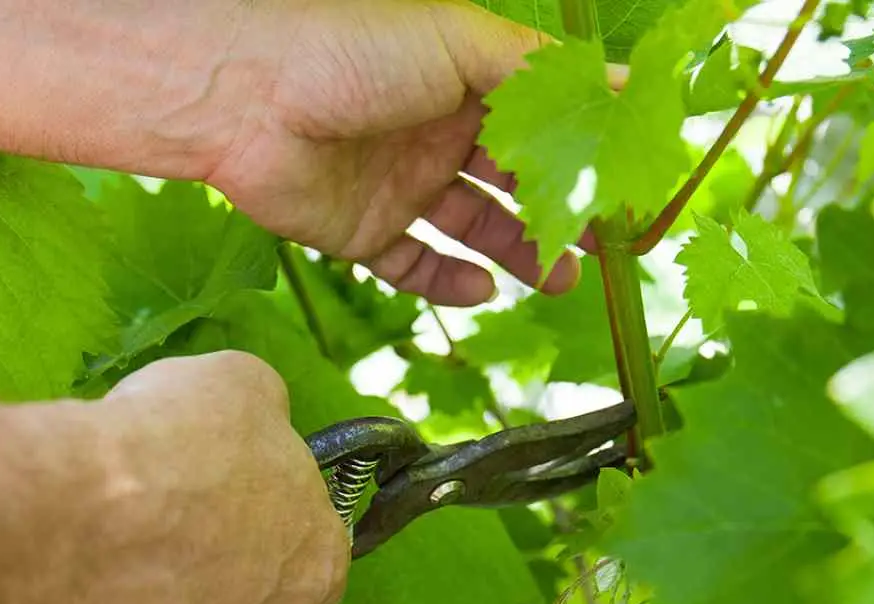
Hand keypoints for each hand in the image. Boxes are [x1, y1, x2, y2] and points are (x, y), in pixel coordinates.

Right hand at [18, 352, 348, 603]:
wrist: (79, 504)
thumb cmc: (175, 440)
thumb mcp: (243, 386)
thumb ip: (266, 417)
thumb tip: (260, 422)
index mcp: (319, 565)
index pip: (310, 549)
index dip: (268, 517)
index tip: (225, 492)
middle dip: (230, 589)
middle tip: (176, 536)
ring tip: (127, 578)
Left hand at [205, 0, 598, 305]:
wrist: (245, 98)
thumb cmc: (354, 52)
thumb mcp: (460, 45)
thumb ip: (538, 71)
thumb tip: (628, 83)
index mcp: (463, 84)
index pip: (537, 129)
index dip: (579, 159)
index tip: (623, 192)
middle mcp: (435, 134)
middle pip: (511, 184)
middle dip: (557, 215)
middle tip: (601, 249)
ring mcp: (398, 186)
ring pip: (472, 229)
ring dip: (517, 255)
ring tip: (559, 281)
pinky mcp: (361, 232)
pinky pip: (413, 266)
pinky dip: (447, 283)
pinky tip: (482, 290)